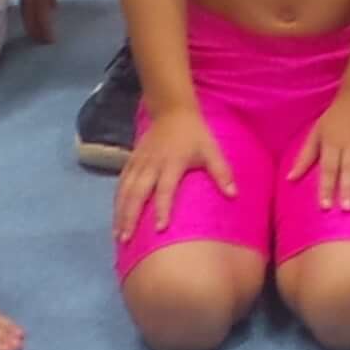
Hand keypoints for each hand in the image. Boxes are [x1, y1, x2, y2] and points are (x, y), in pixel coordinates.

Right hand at [110, 100, 237, 241]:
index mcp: (172, 163)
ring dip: (120, 213)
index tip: (159, 229)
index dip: (162, 208)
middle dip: (130, 217)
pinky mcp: (131, 161)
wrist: (172, 110)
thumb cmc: (195, 134)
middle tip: (126, 239)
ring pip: (125, 190)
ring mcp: (139, 163)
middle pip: (137, 193)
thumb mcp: (211, 149)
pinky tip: (116, 217)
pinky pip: (121, 183)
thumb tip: (233, 195)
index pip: (165, 189)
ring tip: (118, 235)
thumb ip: (221, 172)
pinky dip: (117, 201)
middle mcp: (151, 165)